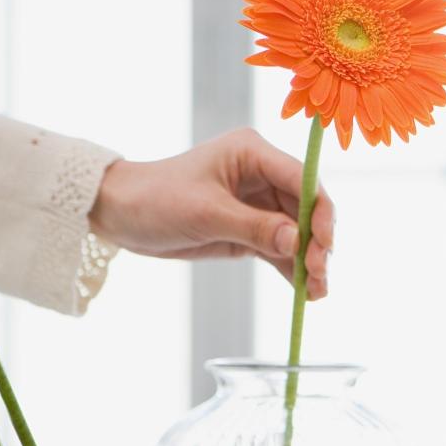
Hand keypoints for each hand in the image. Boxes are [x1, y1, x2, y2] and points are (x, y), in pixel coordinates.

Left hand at [89, 128, 335, 299]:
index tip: (324, 245)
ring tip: (317, 292)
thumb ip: (255, 227)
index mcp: (253, 153)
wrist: (121, 214)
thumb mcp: (205, 213)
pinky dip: (291, 268)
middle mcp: (262, 174)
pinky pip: (279, 248)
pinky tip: (304, 291)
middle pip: (305, 208)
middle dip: (316, 242)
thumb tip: (298, 242)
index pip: (302, 179)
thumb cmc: (156, 199)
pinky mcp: (250, 228)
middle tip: (319, 275)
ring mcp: (258, 202)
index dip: (319, 211)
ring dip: (308, 261)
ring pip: (297, 232)